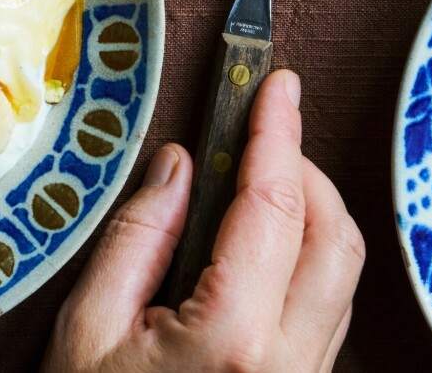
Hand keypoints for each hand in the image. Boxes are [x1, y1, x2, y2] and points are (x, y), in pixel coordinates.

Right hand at [44, 70, 363, 372]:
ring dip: (310, 212)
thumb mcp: (88, 330)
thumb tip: (178, 165)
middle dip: (303, 168)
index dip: (276, 133)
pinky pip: (330, 307)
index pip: (274, 207)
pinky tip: (260, 247)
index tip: (275, 85)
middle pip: (335, 235)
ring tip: (252, 185)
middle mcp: (292, 363)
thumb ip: (137, 239)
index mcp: (234, 340)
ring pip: (342, 271)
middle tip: (257, 134)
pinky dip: (307, 256)